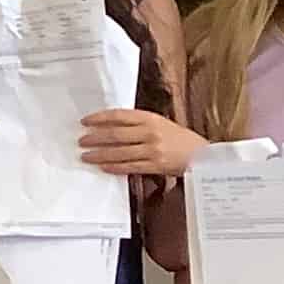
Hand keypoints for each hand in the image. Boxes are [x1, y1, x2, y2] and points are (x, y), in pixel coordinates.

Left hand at [79, 107, 199, 179]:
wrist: (202, 154)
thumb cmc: (179, 138)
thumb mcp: (159, 123)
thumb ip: (137, 123)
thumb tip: (109, 126)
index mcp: (149, 118)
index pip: (118, 116)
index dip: (99, 118)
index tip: (85, 121)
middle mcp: (150, 132)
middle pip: (115, 135)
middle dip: (95, 138)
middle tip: (81, 141)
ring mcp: (153, 149)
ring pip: (119, 152)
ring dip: (100, 155)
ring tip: (86, 156)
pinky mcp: (156, 165)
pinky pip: (130, 166)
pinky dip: (114, 167)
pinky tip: (103, 167)